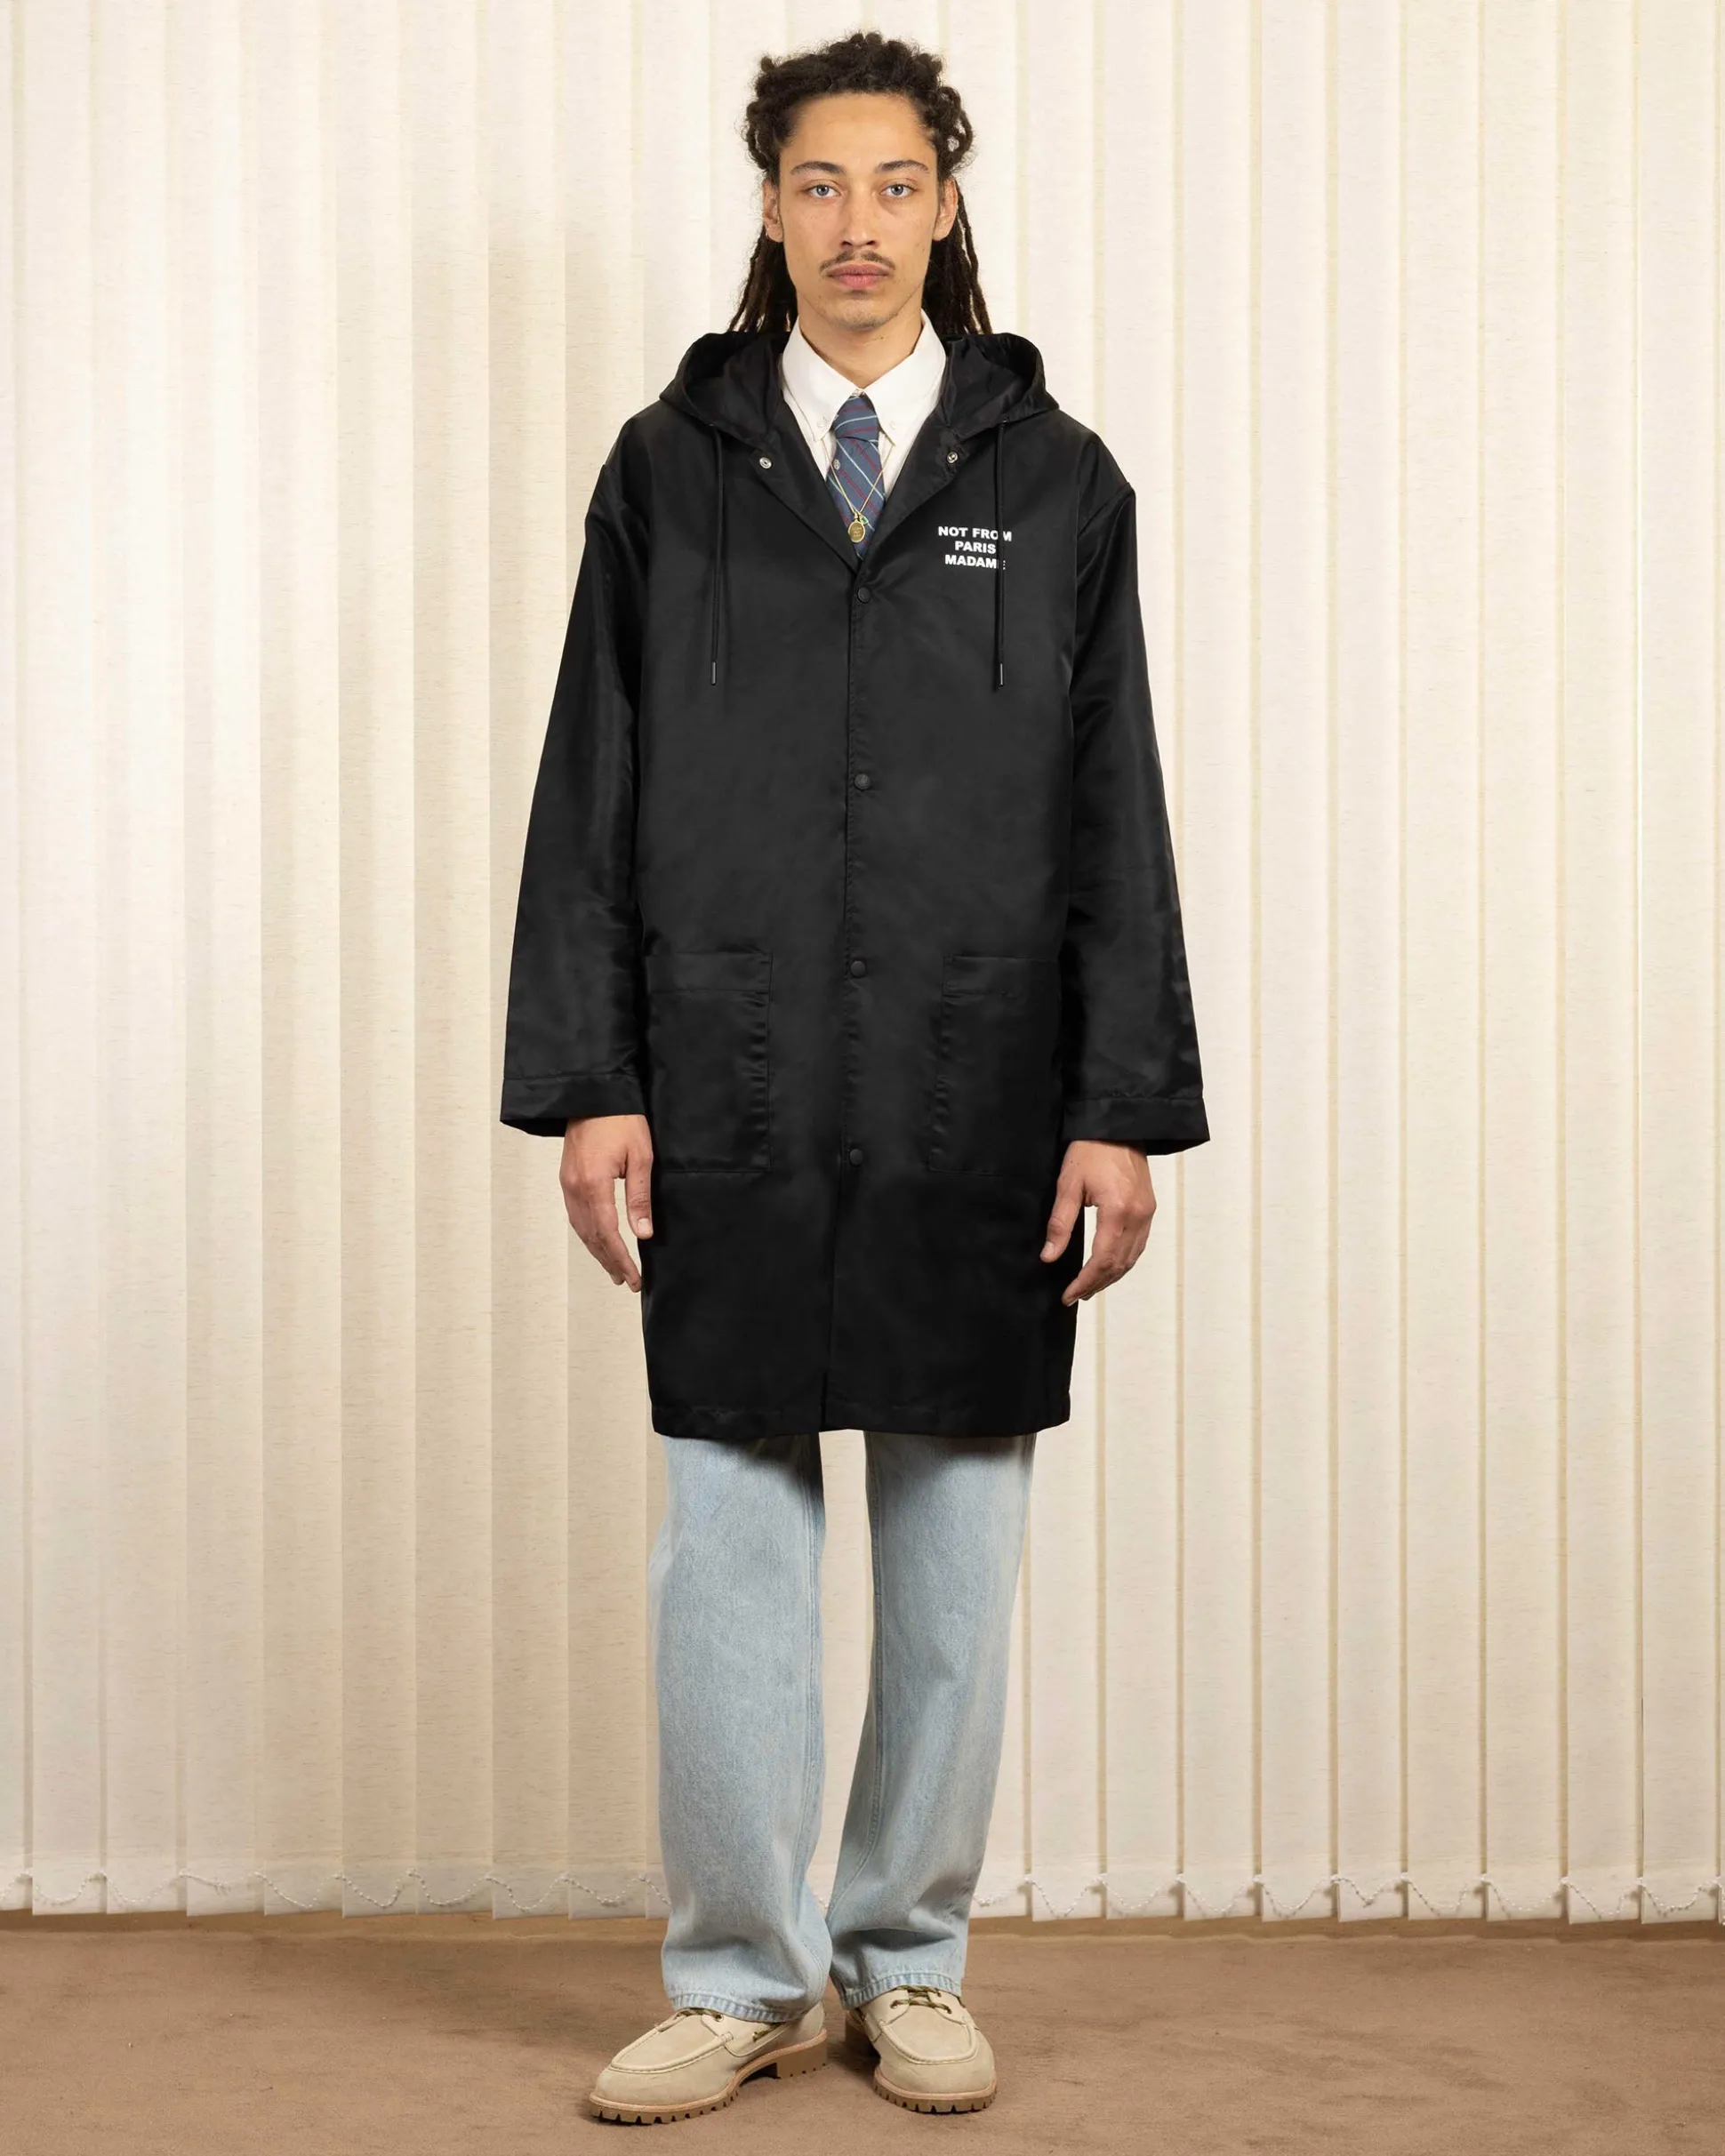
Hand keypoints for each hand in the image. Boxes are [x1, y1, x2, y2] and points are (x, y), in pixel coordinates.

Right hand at [560, 1113, 653, 1291]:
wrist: (593, 1094)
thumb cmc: (622, 1120)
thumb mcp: (640, 1157)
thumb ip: (639, 1197)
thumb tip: (643, 1232)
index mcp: (593, 1184)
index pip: (607, 1233)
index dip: (621, 1259)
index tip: (633, 1278)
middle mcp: (575, 1188)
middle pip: (591, 1236)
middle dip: (609, 1261)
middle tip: (626, 1281)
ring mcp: (567, 1184)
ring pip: (580, 1228)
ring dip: (597, 1251)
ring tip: (614, 1269)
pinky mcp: (566, 1178)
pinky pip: (575, 1214)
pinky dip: (587, 1233)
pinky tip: (598, 1241)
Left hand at [1040, 1140, 1155, 1305]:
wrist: (1118, 1125)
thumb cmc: (1090, 1150)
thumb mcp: (1068, 1184)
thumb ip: (1060, 1224)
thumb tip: (1049, 1257)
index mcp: (1117, 1210)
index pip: (1102, 1260)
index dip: (1085, 1282)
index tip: (1068, 1295)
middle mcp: (1138, 1216)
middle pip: (1119, 1264)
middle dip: (1096, 1284)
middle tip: (1075, 1296)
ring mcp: (1148, 1213)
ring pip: (1131, 1258)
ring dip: (1111, 1276)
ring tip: (1089, 1287)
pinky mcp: (1149, 1208)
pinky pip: (1139, 1245)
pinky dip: (1123, 1261)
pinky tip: (1109, 1267)